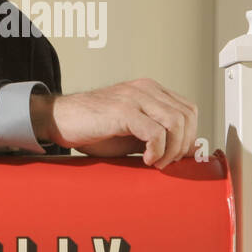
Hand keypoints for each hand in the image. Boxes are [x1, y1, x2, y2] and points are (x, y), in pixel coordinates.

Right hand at [31, 79, 197, 168]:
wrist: (60, 119)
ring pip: (176, 122)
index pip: (189, 110)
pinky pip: (156, 132)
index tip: (175, 156)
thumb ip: (160, 137)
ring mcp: (135, 97)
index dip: (189, 136)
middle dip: (183, 145)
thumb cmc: (94, 128)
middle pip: (187, 116)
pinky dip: (157, 151)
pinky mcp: (123, 110)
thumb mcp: (133, 133)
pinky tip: (145, 160)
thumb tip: (190, 151)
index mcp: (151, 90)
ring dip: (172, 149)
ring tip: (156, 163)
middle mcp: (146, 89)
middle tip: (166, 163)